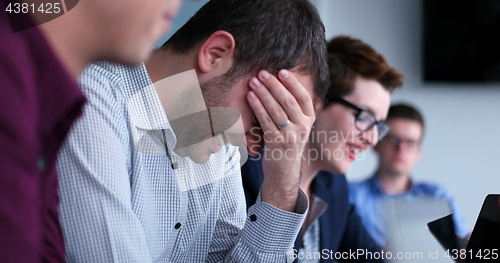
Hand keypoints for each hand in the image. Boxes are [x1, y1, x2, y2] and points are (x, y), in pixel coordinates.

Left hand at [246, 69, 314, 211]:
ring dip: (264, 93)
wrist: (283, 173)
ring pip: (276, 110)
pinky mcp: (277, 143)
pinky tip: (250, 97)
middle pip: (288, 101)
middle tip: (262, 73)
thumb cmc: (286, 145)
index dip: (293, 83)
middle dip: (274, 85)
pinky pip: (266, 121)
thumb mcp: (296, 127)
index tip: (282, 71)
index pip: (304, 97)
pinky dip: (257, 107)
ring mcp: (290, 136)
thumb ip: (294, 110)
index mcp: (309, 120)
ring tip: (253, 81)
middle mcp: (302, 127)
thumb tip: (284, 84)